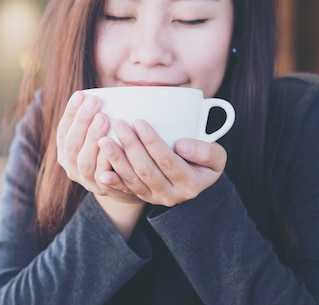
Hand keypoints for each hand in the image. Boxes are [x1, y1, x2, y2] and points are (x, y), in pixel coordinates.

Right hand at [56, 91, 140, 203]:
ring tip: (103, 118)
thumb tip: (101, 91)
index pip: (63, 131)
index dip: (70, 113)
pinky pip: (102, 176)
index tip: (81, 94)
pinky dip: (106, 160)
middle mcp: (71, 167)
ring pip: (84, 161)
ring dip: (92, 138)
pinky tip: (112, 144)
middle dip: (82, 121)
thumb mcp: (98, 135)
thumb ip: (96, 118)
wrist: (124, 183)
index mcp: (65, 151)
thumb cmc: (112, 150)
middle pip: (72, 144)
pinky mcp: (103, 189)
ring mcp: (86, 180)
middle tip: (94, 102)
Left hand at [97, 119, 226, 206]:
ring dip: (117, 160)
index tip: (139, 121)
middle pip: (146, 170)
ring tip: (104, 140)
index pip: (167, 161)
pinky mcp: (142, 197)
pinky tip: (101, 172)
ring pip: (133, 181)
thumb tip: (182, 145)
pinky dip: (112, 181)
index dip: (152, 142)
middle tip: (118, 124)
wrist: (196, 180)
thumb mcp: (217, 156)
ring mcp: (155, 198)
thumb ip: (206, 151)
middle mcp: (172, 195)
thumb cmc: (205, 161)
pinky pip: (125, 190)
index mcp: (191, 184)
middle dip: (130, 146)